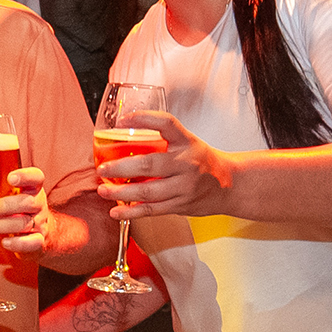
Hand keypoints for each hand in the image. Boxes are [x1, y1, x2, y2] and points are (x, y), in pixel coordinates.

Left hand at [0, 167, 52, 257]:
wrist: (45, 234)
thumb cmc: (21, 211)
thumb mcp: (15, 196)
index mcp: (33, 189)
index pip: (36, 177)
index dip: (25, 176)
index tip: (11, 178)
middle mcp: (38, 204)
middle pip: (27, 202)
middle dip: (4, 206)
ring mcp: (40, 223)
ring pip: (24, 223)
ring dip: (1, 225)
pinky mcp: (39, 241)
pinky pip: (32, 242)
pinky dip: (17, 243)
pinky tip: (5, 242)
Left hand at [96, 111, 231, 219]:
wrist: (229, 185)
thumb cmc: (202, 161)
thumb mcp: (188, 142)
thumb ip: (162, 140)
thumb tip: (123, 134)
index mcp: (187, 142)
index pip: (167, 124)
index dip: (144, 119)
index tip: (123, 120)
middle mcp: (186, 163)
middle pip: (149, 164)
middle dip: (121, 168)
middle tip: (102, 169)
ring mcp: (184, 186)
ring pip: (148, 191)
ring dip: (121, 192)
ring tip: (103, 190)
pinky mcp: (180, 205)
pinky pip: (152, 210)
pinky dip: (131, 212)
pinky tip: (116, 211)